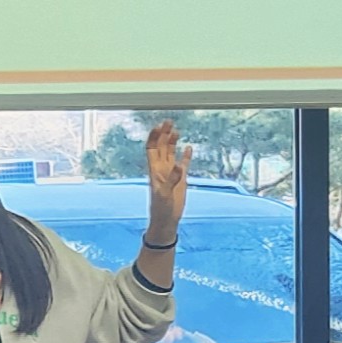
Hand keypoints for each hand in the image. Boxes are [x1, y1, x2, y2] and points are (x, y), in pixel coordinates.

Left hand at [142, 119, 185, 236]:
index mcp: (155, 170)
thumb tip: (178, 165)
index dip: (154, 137)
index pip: (152, 148)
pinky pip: (183, 164)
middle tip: (169, 122)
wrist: (166, 220)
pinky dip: (185, 155)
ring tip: (176, 130)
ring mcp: (171, 173)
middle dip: (164, 134)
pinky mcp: (180, 180)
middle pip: (161, 146)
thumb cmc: (161, 209)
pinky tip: (188, 148)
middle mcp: (162, 169)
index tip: (160, 126)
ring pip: (171, 152)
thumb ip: (172, 179)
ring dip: (172, 141)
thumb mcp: (165, 194)